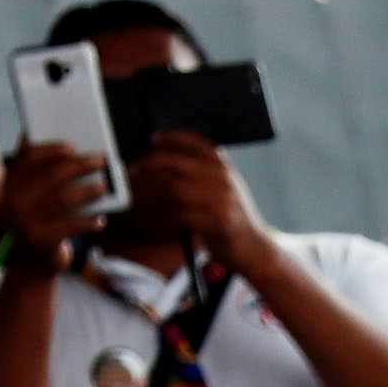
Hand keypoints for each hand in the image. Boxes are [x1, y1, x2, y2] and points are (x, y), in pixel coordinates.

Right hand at [0, 140, 112, 267]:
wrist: (26, 267)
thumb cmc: (34, 224)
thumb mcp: (28, 198)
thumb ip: (36, 173)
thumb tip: (64, 148)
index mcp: (9, 185)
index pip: (29, 158)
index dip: (52, 150)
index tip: (73, 147)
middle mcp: (14, 201)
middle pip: (51, 176)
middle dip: (79, 166)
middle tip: (100, 160)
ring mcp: (26, 221)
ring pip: (64, 199)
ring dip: (88, 191)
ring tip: (103, 187)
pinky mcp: (42, 241)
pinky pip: (72, 225)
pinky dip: (88, 222)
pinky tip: (100, 220)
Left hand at [129, 131, 277, 276]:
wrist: (254, 249)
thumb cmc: (231, 217)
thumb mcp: (224, 188)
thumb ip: (205, 172)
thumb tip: (168, 155)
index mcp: (224, 168)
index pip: (197, 142)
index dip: (172, 137)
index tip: (153, 137)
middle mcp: (224, 179)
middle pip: (178, 164)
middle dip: (151, 164)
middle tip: (132, 169)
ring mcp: (222, 200)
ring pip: (175, 188)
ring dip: (150, 190)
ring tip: (136, 193)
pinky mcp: (217, 222)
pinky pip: (180, 214)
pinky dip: (162, 214)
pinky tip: (151, 215)